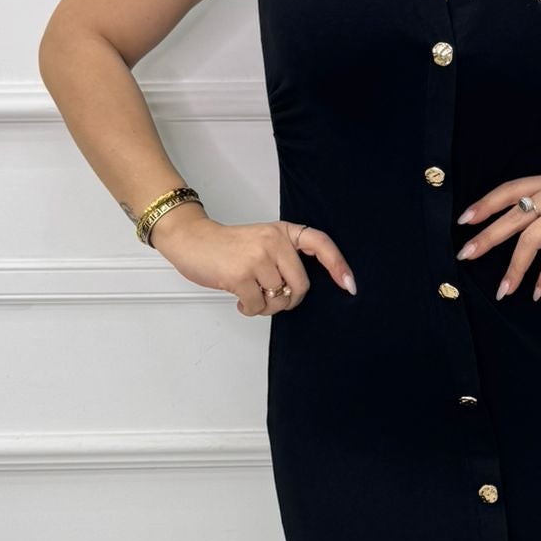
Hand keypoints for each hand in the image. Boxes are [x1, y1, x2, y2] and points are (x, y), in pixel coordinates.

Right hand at [151, 205, 355, 316]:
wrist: (191, 240)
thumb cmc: (226, 247)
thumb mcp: (262, 242)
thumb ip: (283, 260)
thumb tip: (298, 292)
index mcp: (282, 232)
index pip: (320, 243)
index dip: (338, 265)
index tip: (349, 284)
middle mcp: (273, 241)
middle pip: (301, 286)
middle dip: (288, 300)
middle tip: (270, 296)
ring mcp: (257, 257)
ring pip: (279, 299)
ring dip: (264, 305)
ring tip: (249, 292)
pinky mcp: (241, 275)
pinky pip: (258, 306)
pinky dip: (249, 309)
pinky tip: (239, 298)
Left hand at [455, 174, 540, 298]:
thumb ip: (533, 213)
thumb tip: (493, 234)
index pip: (509, 191)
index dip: (485, 205)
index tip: (464, 222)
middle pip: (514, 216)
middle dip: (488, 238)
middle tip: (467, 255)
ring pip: (531, 238)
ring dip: (515, 268)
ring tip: (504, 289)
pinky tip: (537, 291)